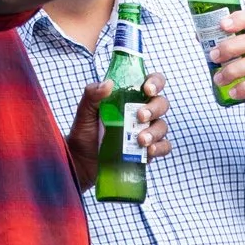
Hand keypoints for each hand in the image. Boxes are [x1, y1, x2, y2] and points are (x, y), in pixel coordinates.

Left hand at [66, 72, 170, 189]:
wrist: (81, 162)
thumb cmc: (84, 132)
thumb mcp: (84, 112)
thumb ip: (92, 95)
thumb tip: (109, 84)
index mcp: (129, 97)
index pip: (151, 83)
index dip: (155, 82)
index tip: (147, 89)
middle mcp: (141, 112)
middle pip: (161, 104)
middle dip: (154, 109)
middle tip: (140, 116)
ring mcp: (146, 131)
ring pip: (162, 126)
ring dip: (155, 131)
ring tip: (140, 140)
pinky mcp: (147, 151)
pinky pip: (163, 147)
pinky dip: (159, 148)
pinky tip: (149, 151)